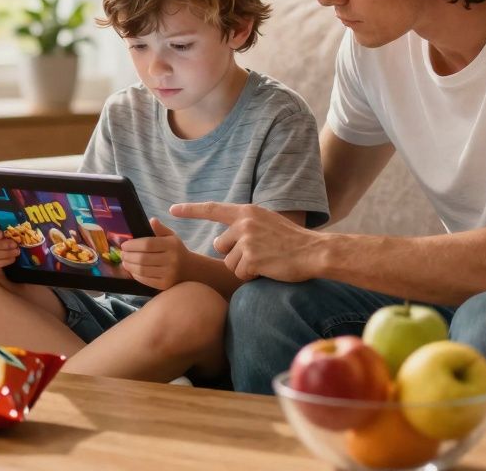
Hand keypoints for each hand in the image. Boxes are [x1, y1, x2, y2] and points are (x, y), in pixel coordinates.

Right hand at [0, 218, 18, 273]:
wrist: (9, 245)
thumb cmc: (9, 231)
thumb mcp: (8, 224)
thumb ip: (9, 221)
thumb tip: (18, 217)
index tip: (1, 234)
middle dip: (1, 244)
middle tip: (15, 244)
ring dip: (3, 253)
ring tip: (16, 251)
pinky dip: (2, 262)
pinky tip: (12, 258)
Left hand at [120, 218, 190, 290]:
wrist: (191, 269)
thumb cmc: (176, 250)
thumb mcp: (171, 236)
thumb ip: (160, 229)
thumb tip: (152, 220)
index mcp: (171, 245)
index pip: (147, 244)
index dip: (133, 245)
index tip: (124, 245)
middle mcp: (171, 259)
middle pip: (142, 258)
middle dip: (128, 256)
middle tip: (122, 254)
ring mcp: (168, 273)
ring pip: (142, 270)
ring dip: (129, 266)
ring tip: (124, 261)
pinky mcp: (165, 284)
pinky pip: (145, 280)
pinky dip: (136, 275)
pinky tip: (132, 270)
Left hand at [169, 202, 324, 282]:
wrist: (313, 251)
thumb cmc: (292, 241)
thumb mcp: (266, 224)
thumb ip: (243, 228)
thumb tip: (218, 241)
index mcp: (247, 212)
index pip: (213, 209)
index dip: (191, 210)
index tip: (172, 209)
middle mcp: (244, 223)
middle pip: (220, 245)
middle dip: (234, 255)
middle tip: (259, 255)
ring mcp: (247, 240)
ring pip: (229, 262)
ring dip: (244, 268)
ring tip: (266, 262)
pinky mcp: (251, 258)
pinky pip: (239, 273)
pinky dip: (251, 276)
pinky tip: (267, 270)